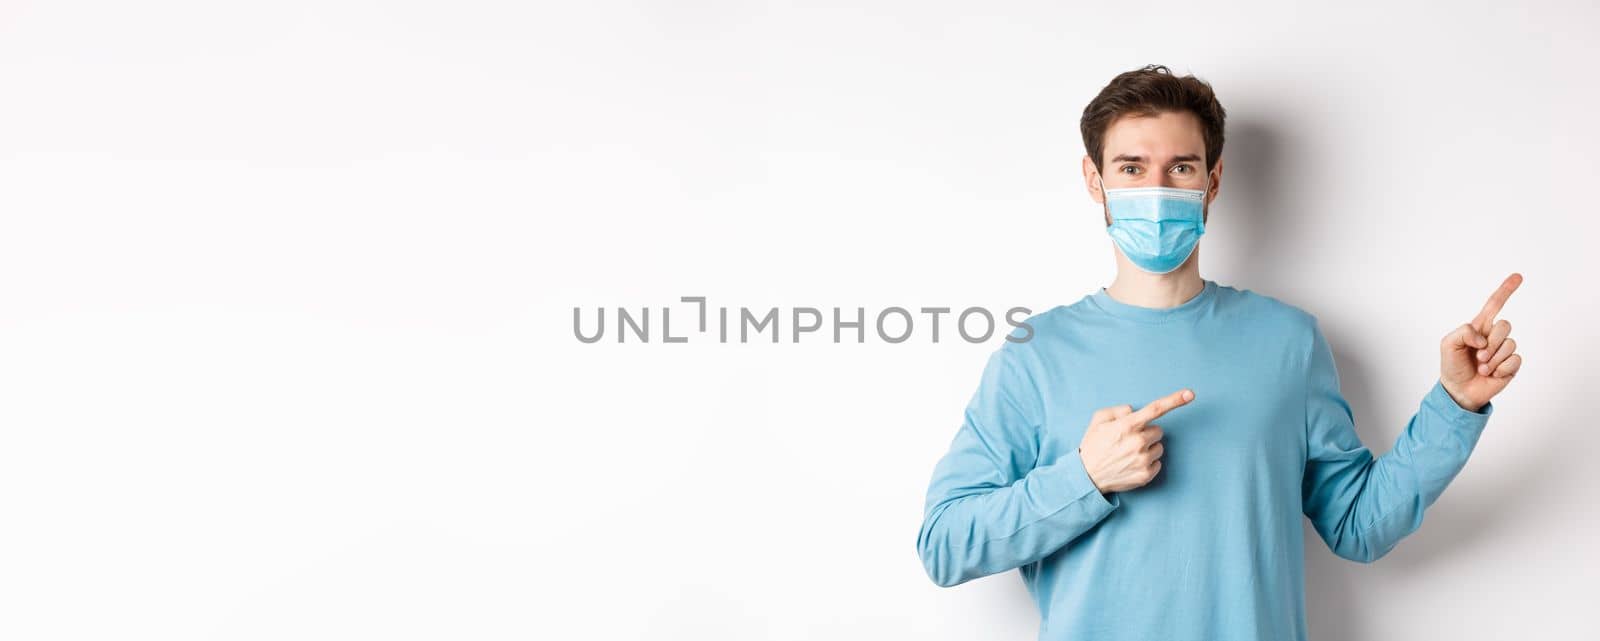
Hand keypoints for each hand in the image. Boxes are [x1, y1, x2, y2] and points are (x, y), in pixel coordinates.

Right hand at [1078, 388, 1193, 493]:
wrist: (1087, 477)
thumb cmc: (1093, 446)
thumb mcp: (1098, 421)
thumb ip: (1117, 410)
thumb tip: (1133, 412)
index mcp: (1127, 426)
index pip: (1156, 409)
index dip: (1175, 400)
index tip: (1190, 394)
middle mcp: (1137, 442)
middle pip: (1158, 430)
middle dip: (1147, 433)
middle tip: (1129, 441)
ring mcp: (1143, 459)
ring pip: (1159, 447)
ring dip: (1148, 448)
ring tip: (1129, 454)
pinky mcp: (1146, 474)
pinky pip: (1157, 463)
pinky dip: (1148, 463)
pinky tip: (1132, 464)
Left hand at [1440, 273, 1523, 411]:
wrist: (1458, 390)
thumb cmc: (1452, 365)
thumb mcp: (1448, 344)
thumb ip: (1463, 332)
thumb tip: (1483, 337)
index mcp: (1479, 327)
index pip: (1494, 305)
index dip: (1506, 290)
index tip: (1518, 276)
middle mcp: (1494, 336)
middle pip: (1505, 325)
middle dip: (1491, 343)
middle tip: (1477, 357)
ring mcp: (1504, 350)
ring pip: (1510, 344)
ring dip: (1492, 359)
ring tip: (1481, 367)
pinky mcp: (1511, 365)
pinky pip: (1514, 360)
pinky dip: (1500, 368)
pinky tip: (1491, 374)